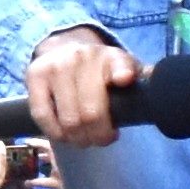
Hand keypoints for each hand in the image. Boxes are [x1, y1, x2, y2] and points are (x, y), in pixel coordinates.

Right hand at [23, 32, 134, 148]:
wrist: (63, 48)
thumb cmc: (98, 70)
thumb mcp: (122, 70)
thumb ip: (137, 81)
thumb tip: (155, 86)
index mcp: (110, 56)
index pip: (120, 65)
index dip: (122, 74)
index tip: (123, 81)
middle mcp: (81, 57)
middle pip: (92, 112)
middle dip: (99, 135)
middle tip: (102, 140)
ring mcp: (55, 66)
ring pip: (69, 119)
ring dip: (78, 138)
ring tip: (84, 139)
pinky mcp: (34, 76)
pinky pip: (43, 115)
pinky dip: (55, 132)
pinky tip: (64, 135)